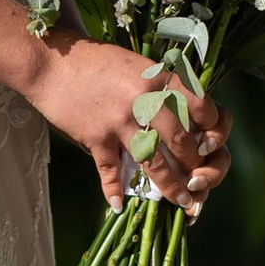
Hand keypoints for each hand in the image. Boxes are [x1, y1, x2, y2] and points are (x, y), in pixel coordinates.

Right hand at [26, 33, 230, 214]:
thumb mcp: (136, 65)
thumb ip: (160, 88)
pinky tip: (119, 205)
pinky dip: (114, 190)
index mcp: (159, 77)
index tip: (209, 143)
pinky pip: (110, 171)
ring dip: (173, 187)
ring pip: (156, 162)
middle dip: (196, 165)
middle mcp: (145, 99)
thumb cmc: (94, 61)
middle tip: (200, 180)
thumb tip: (184, 118)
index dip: (213, 129)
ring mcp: (120, 120)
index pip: (202, 108)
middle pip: (183, 141)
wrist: (51, 60)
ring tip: (184, 202)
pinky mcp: (96, 135)